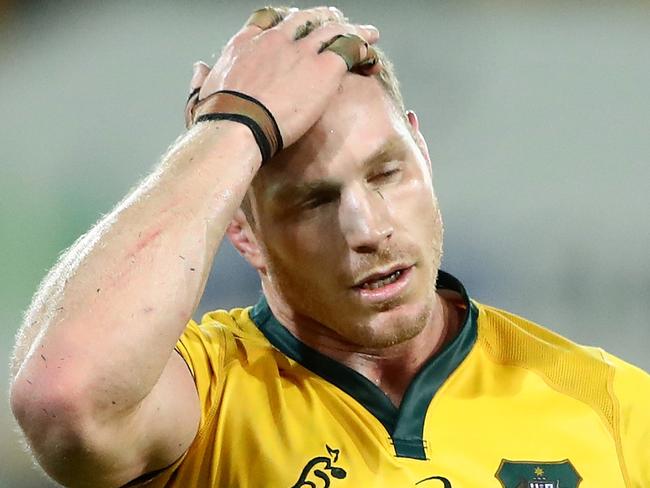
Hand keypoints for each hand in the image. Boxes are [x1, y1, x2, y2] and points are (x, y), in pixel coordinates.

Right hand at [186, 6, 379, 148]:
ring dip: (350, 28)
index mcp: (245, 44)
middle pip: (303, 19)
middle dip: (321, 18)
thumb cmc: (216, 119)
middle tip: (334, 20)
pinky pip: (350, 48)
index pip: (268, 19)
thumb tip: (199, 67)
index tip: (294, 21)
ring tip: (364, 32)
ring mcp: (300, 51)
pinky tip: (372, 49)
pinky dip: (363, 45)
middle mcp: (275, 40)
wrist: (236, 126)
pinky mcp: (323, 68)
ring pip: (332, 29)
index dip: (285, 18)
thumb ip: (202, 78)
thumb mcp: (201, 93)